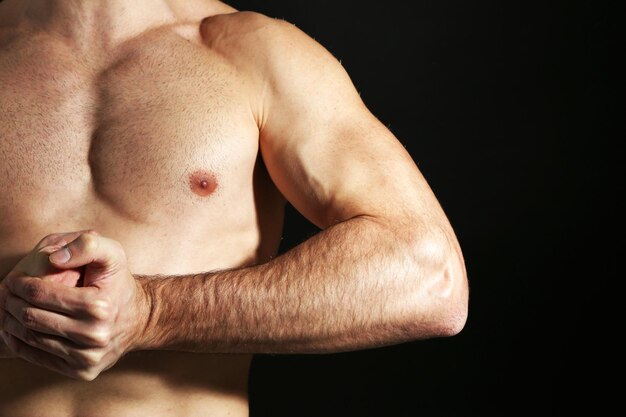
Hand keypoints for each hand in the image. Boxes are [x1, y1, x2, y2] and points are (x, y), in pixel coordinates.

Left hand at [0, 231, 147, 379]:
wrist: (139, 318)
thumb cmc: (118, 283)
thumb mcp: (112, 254)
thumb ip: (87, 245)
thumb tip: (54, 258)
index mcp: (98, 305)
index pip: (40, 293)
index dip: (20, 284)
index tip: (13, 279)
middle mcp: (94, 334)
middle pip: (32, 317)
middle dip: (10, 303)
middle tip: (5, 293)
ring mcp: (87, 356)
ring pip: (31, 338)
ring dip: (11, 322)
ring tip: (7, 309)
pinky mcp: (82, 370)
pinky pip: (39, 358)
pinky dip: (20, 343)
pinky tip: (15, 329)